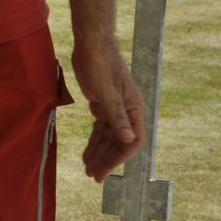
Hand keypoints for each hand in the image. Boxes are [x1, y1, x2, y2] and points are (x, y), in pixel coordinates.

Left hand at [71, 38, 146, 182]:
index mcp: (134, 109)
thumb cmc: (101, 65)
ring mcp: (115, 109)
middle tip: (92, 175)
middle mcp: (127, 112)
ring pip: (108, 137)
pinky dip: (94, 141)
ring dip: (99, 153)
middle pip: (118, 143)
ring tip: (87, 168)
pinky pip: (100, 129)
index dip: (119, 158)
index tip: (105, 171)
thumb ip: (117, 117)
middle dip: (106, 159)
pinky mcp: (102, 105)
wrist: (91, 45)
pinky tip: (87, 153)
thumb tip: (129, 140)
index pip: (132, 142)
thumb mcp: (107, 93)